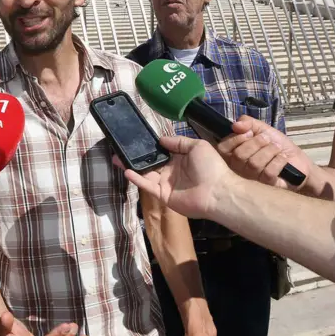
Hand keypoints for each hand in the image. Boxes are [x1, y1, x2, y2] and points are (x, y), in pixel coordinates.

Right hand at [115, 135, 231, 221]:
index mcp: (180, 159)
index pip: (161, 152)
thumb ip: (179, 142)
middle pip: (150, 163)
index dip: (150, 147)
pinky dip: (137, 179)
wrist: (217, 191)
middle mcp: (171, 171)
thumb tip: (161, 139)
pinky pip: (148, 186)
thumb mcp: (197, 146)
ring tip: (117, 158)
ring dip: (132, 166)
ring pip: (146, 174)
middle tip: (121, 149)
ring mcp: (166, 184)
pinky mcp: (163, 195)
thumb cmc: (210, 166)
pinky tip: (126, 171)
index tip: (136, 140)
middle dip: (136, 157)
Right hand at [218, 117, 311, 189]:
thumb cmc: (276, 145)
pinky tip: (283, 159)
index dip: (236, 138)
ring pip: (253, 164)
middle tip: (267, 139)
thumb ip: (248, 123)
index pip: (223, 148)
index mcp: (233, 154)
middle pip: (238, 155)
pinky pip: (268, 172)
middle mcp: (238, 168)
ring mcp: (251, 179)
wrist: (297, 161)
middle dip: (256, 143)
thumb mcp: (262, 129)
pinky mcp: (265, 186)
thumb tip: (235, 125)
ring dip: (269, 151)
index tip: (250, 133)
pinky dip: (278, 161)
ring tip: (277, 148)